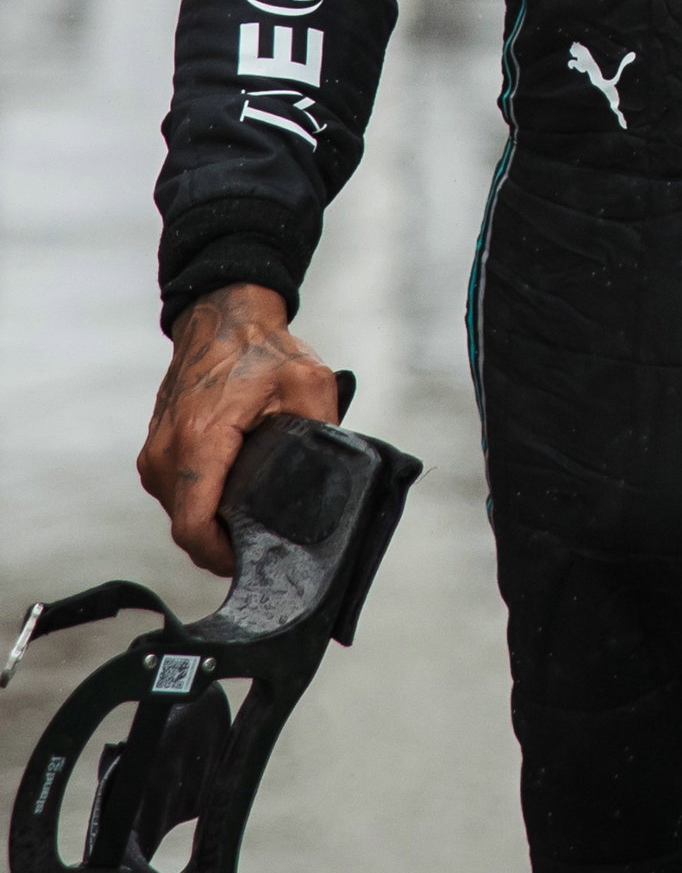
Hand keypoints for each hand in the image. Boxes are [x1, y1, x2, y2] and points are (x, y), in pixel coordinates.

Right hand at [138, 283, 337, 575]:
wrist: (223, 314)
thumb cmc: (259, 347)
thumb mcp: (308, 383)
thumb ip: (323, 431)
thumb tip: (335, 478)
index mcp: (199, 442)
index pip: (193, 529)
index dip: (223, 557)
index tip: (253, 559)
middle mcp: (166, 452)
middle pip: (187, 528)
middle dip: (223, 541)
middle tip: (264, 535)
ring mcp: (156, 452)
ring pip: (180, 513)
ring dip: (212, 521)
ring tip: (251, 511)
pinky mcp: (156, 450)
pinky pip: (176, 494)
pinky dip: (201, 500)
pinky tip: (231, 491)